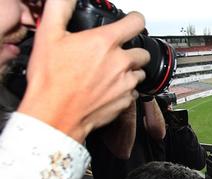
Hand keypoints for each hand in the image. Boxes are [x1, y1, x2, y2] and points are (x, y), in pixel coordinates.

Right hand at [17, 0, 149, 142]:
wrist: (55, 114)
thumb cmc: (51, 80)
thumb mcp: (49, 35)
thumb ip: (60, 9)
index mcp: (105, 42)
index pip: (136, 22)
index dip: (135, 19)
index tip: (133, 21)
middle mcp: (120, 62)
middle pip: (141, 50)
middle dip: (131, 50)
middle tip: (114, 54)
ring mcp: (125, 83)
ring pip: (140, 72)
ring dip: (129, 71)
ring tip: (110, 73)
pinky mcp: (126, 101)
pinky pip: (133, 92)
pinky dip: (125, 89)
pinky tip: (109, 89)